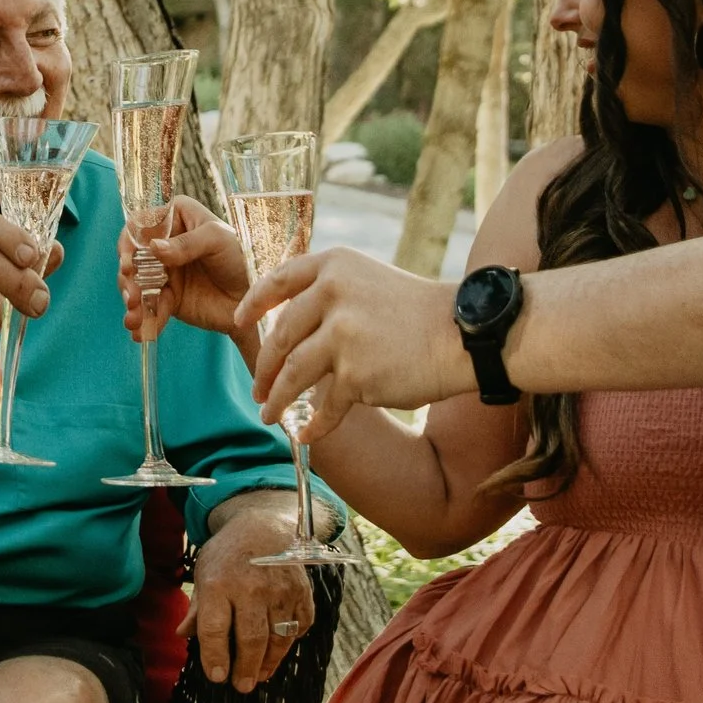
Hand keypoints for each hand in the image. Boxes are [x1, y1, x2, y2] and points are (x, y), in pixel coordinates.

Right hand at [118, 197, 251, 343]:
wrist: (255, 299)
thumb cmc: (243, 258)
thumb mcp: (218, 241)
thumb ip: (187, 244)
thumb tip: (153, 247)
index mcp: (177, 217)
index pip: (141, 223)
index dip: (128, 242)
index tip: (128, 263)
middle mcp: (166, 242)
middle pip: (133, 257)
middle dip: (127, 279)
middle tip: (132, 298)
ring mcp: (164, 270)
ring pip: (136, 283)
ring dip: (132, 302)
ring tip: (134, 319)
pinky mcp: (167, 297)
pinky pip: (148, 307)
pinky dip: (143, 320)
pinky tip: (140, 333)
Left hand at [184, 501, 316, 692]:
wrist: (262, 524)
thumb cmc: (227, 553)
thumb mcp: (204, 572)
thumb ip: (196, 607)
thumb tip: (182, 635)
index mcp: (219, 583)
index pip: (215, 629)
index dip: (215, 657)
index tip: (217, 677)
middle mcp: (251, 587)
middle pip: (250, 639)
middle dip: (245, 668)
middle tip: (241, 687)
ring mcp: (280, 589)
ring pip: (278, 637)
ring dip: (269, 662)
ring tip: (259, 676)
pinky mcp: (301, 591)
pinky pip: (300, 625)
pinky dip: (291, 641)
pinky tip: (279, 649)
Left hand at [246, 249, 469, 438]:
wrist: (463, 333)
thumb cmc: (419, 312)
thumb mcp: (370, 281)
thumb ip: (331, 294)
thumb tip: (289, 325)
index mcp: (334, 266)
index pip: (278, 281)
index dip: (253, 304)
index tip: (239, 323)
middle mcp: (333, 294)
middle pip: (281, 337)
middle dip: (264, 368)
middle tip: (257, 388)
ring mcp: (342, 334)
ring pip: (294, 374)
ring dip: (277, 399)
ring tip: (268, 415)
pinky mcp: (356, 374)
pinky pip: (326, 406)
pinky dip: (314, 425)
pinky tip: (307, 435)